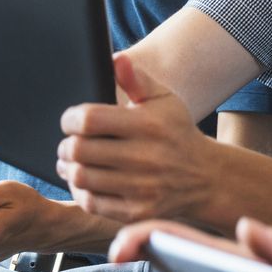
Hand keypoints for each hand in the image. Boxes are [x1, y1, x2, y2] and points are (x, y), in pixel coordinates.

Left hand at [57, 52, 212, 223]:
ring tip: (72, 161)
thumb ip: (137, 79)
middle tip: (69, 143)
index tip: (71, 120)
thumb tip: (116, 59)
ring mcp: (141, 188)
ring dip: (69, 168)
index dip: (70, 119)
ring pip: (81, 177)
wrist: (205, 177)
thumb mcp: (164, 100)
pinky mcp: (136, 211)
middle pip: (79, 150)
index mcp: (148, 125)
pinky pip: (91, 203)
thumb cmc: (176, 132)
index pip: (89, 120)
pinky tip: (85, 181)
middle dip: (67, 145)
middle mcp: (145, 157)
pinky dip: (81, 190)